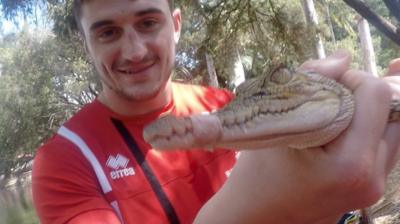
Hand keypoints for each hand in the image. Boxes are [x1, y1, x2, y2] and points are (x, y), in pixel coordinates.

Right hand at [194, 50, 399, 223]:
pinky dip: (370, 125)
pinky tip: (347, 121)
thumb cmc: (257, 172)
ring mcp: (375, 187)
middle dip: (364, 92)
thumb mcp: (274, 122)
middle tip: (333, 93)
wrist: (257, 215)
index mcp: (349, 164)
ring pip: (393, 127)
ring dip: (369, 109)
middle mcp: (372, 178)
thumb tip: (344, 58)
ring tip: (338, 107)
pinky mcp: (372, 188)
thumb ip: (310, 82)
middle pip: (393, 110)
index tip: (325, 84)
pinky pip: (385, 143)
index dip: (351, 78)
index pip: (375, 95)